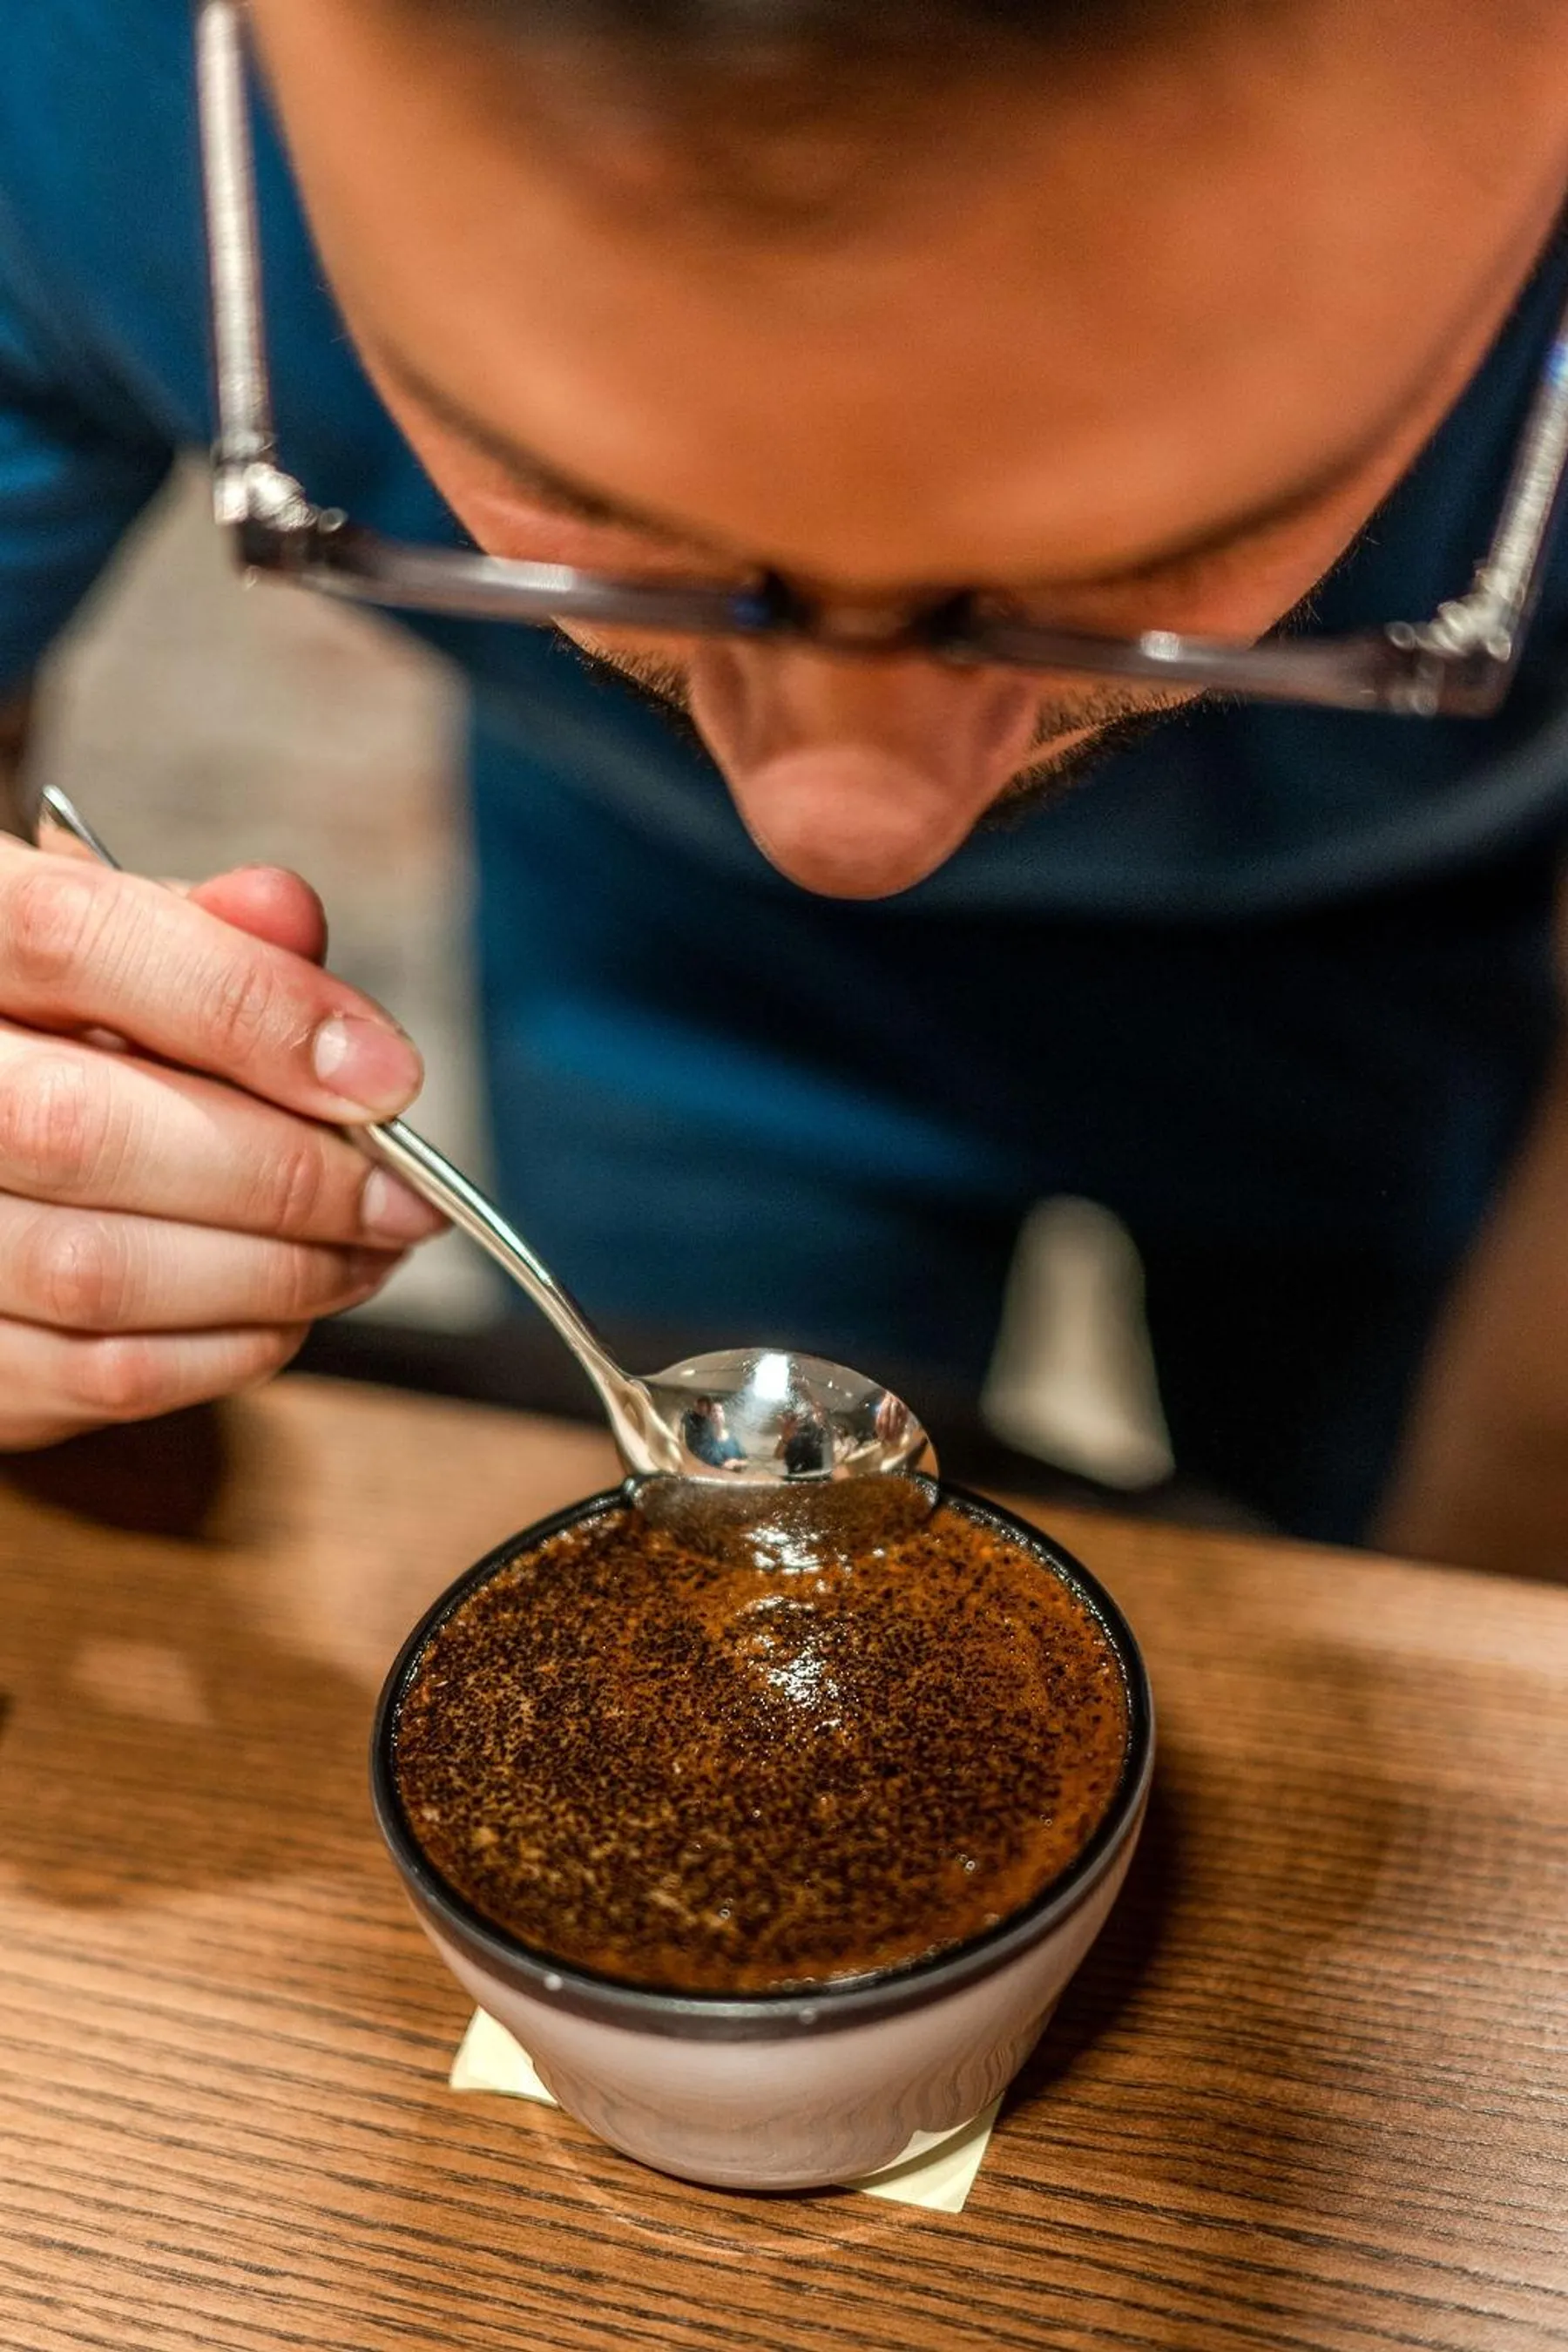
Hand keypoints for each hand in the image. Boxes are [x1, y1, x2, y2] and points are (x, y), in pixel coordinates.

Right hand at [0, 838, 443, 1450]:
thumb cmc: (60, 1035)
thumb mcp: (114, 946)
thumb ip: (203, 931)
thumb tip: (290, 918)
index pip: (75, 941)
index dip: (247, 1007)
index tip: (386, 1077)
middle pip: (81, 1127)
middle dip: (283, 1174)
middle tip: (404, 1196)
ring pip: (95, 1269)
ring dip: (273, 1272)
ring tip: (365, 1251)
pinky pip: (99, 1373)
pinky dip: (226, 1350)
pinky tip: (288, 1311)